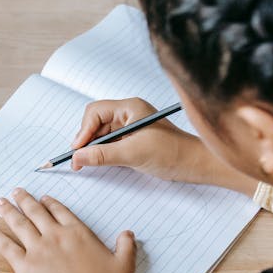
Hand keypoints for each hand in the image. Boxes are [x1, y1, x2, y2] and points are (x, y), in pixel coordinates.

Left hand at [0, 188, 134, 272]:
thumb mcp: (124, 266)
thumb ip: (126, 247)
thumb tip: (128, 234)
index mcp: (78, 233)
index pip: (60, 211)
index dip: (50, 203)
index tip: (43, 197)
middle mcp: (55, 236)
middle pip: (36, 212)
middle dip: (24, 199)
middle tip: (15, 191)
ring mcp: (38, 250)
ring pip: (19, 224)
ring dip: (8, 211)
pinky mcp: (24, 266)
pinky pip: (7, 247)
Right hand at [69, 98, 256, 195]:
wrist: (196, 165)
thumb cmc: (173, 153)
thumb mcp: (134, 154)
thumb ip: (103, 155)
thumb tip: (77, 157)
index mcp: (130, 107)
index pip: (95, 113)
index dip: (83, 131)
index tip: (78, 150)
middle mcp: (128, 113)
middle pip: (94, 123)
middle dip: (85, 141)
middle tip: (79, 160)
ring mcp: (129, 126)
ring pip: (99, 134)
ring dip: (92, 148)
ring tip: (87, 163)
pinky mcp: (131, 139)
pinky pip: (108, 143)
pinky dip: (101, 152)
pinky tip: (99, 162)